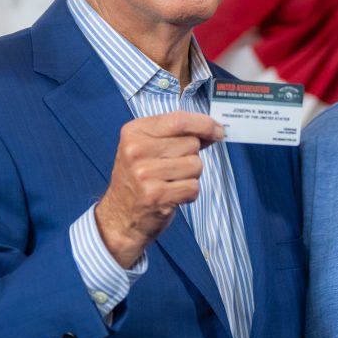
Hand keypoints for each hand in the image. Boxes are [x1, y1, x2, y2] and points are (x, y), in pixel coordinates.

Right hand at [94, 111, 222, 267]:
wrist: (119, 218)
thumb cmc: (137, 180)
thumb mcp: (145, 147)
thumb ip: (176, 135)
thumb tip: (212, 130)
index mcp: (134, 132)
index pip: (179, 120)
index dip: (205, 124)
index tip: (218, 130)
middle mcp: (136, 150)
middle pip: (191, 143)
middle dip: (190, 156)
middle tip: (170, 168)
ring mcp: (145, 174)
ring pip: (195, 165)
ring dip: (190, 176)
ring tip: (169, 182)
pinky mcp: (156, 196)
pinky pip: (193, 187)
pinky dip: (188, 193)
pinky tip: (172, 195)